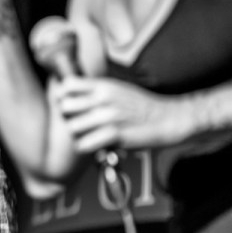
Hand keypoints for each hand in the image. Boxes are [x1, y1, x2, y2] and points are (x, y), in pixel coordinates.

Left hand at [52, 76, 191, 151]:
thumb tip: (70, 91)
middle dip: (67, 118)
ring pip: (72, 128)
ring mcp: (109, 116)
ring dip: (77, 135)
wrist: (168, 118)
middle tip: (77, 123)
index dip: (64, 96)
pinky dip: (86, 147)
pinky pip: (84, 144)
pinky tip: (94, 145)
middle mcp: (104, 99)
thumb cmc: (141, 106)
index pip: (68, 85)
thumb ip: (96, 90)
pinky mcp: (114, 135)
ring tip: (87, 136)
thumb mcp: (118, 89)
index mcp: (104, 86)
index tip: (70, 104)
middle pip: (65, 107)